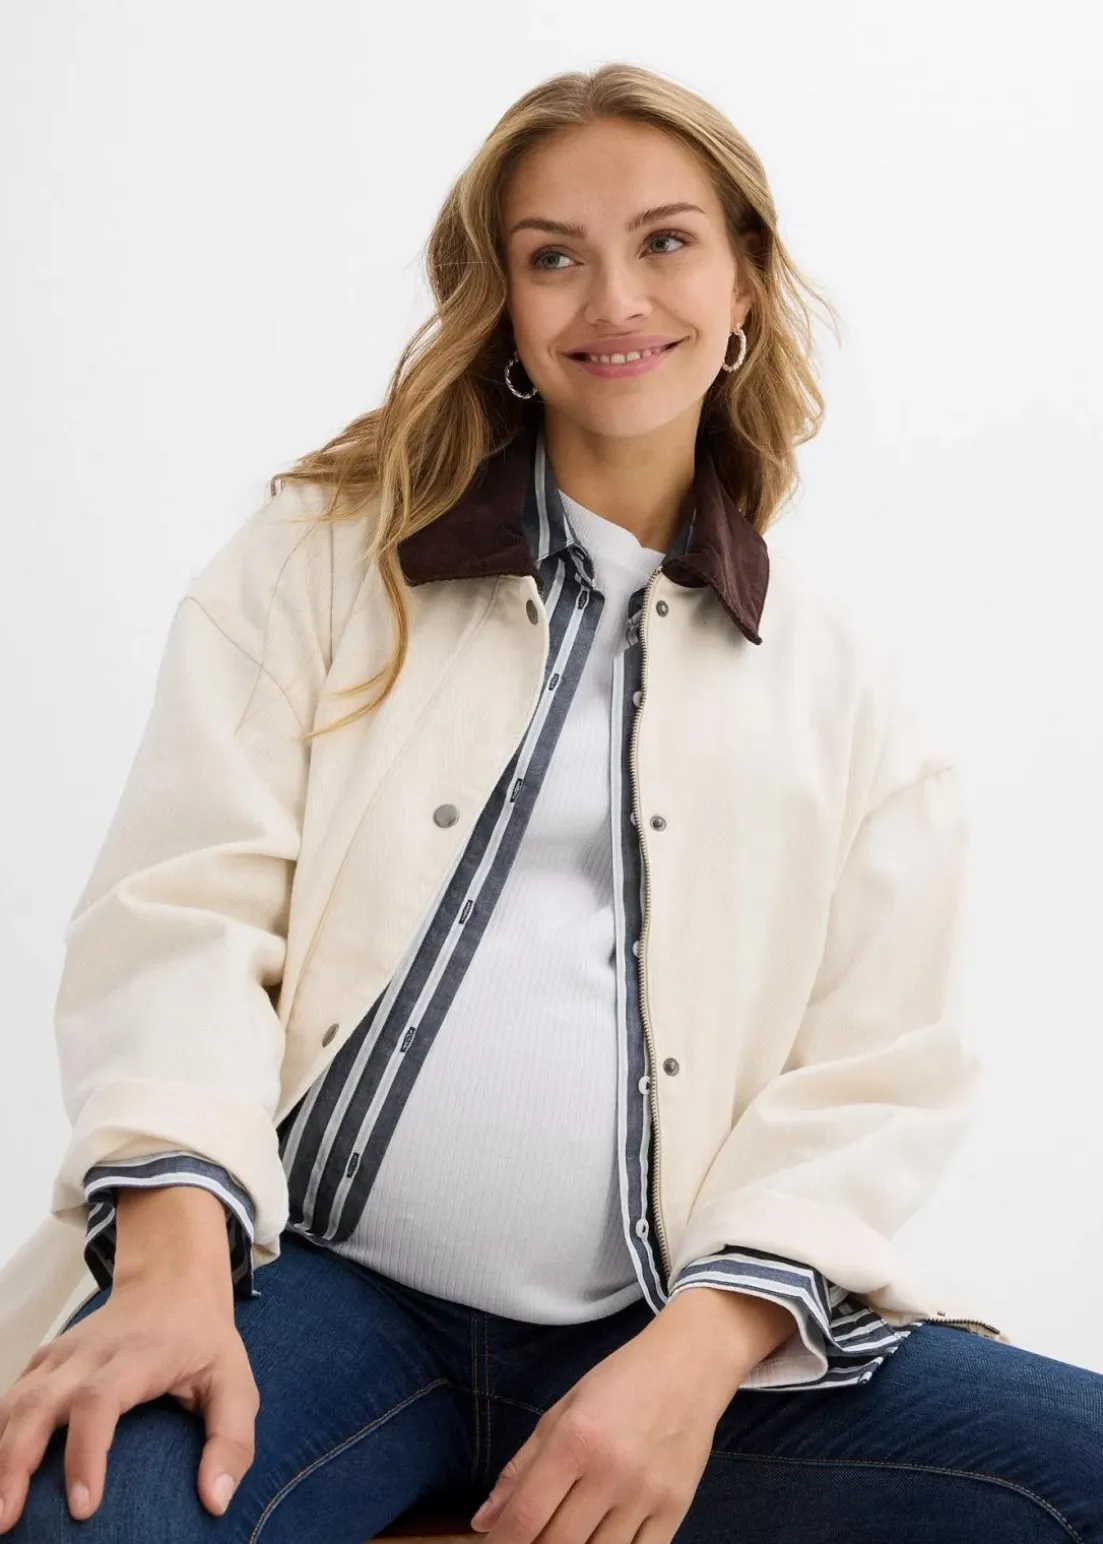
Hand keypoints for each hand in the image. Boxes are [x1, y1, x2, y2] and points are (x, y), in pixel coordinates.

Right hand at [0, 1268, 258, 1532]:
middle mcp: (90, 1353)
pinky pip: (11, 1398)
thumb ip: (232, 1439)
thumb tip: (215, 1501)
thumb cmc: (203, 1342)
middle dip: (15, 1463)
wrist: (171, 1282)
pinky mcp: (44, 1361)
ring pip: (16, 1401)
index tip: (82, 1508)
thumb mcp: (236, 1383)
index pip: (99, 1400)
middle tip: (5, 1521)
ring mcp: (62, 1354)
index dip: (86, 1452)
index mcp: (138, 1356)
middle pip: (40, 1403)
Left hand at [469, 1312, 738, 1543]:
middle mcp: (610, 1471)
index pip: (526, 1515)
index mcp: (575, 1440)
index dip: (502, 1542)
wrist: (688, 1366)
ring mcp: (646, 1495)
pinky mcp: (676, 1509)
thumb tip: (484, 1521)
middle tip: (530, 1538)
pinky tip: (599, 1541)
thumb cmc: (619, 1383)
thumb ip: (521, 1467)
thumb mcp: (562, 1411)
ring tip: (565, 1533)